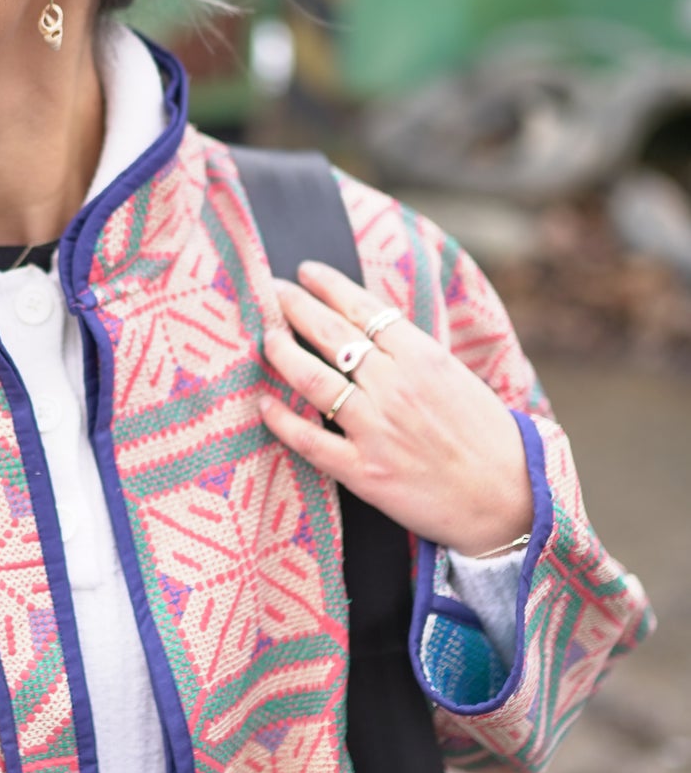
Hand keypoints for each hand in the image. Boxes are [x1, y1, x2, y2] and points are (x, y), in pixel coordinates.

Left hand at [259, 261, 531, 556]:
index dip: (329, 286)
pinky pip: (308, 440)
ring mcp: (376, 429)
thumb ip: (413, 354)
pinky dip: (280, 420)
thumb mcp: (456, 378)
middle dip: (295, 307)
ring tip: (267, 337)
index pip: (364, 309)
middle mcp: (395, 387)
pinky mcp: (363, 471)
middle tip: (272, 291)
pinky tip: (263, 404)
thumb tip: (369, 330)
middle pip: (332, 334)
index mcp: (423, 358)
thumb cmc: (487, 438)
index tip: (305, 272)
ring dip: (281, 353)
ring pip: (312, 379)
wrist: (508, 500)